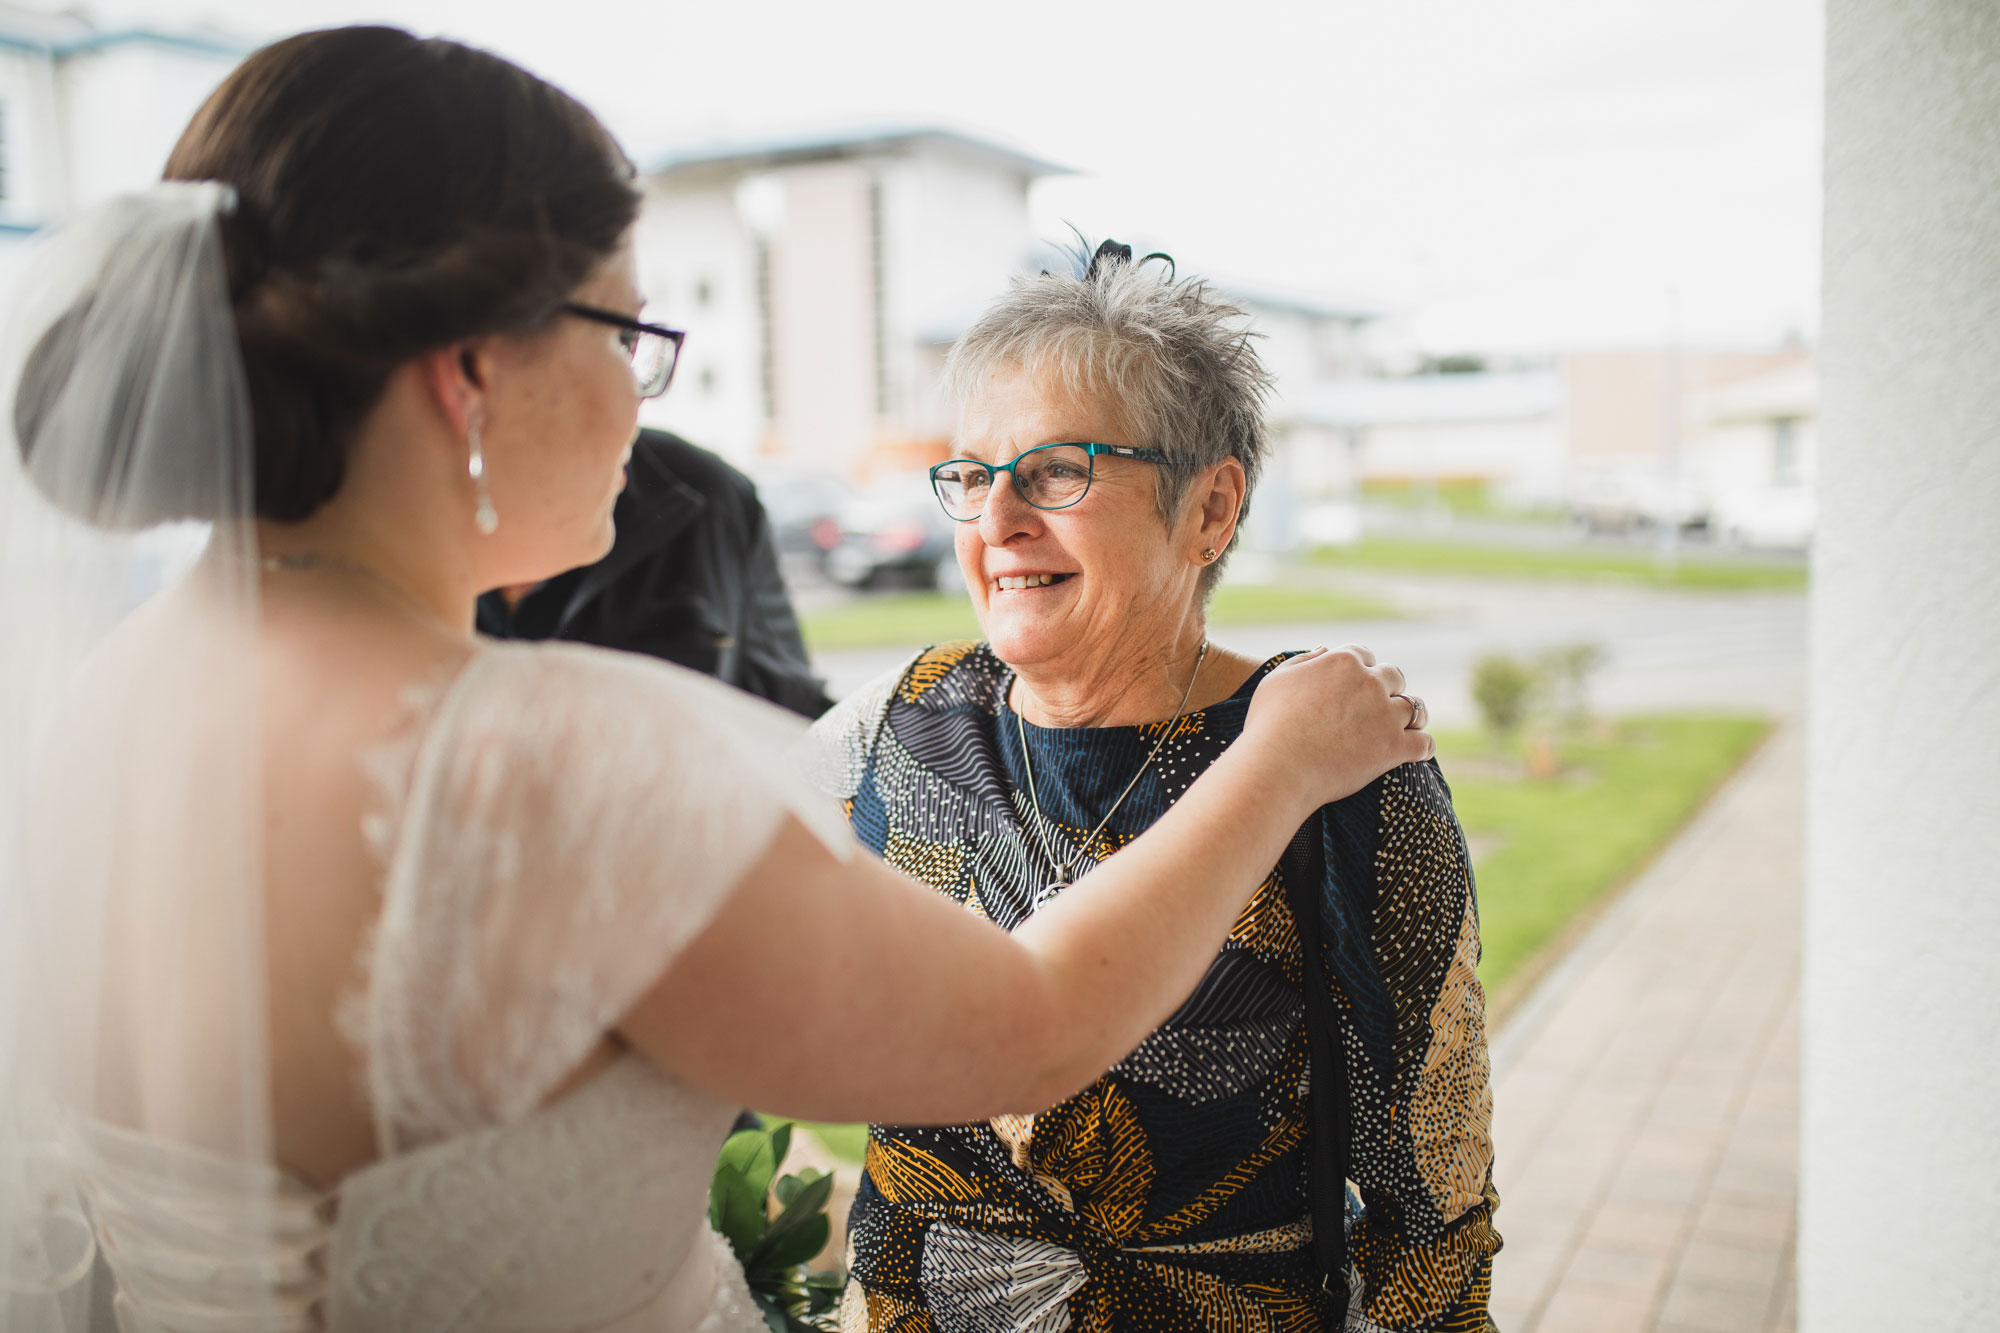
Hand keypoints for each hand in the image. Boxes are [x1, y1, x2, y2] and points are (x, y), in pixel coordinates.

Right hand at [1240, 644, 1434, 811]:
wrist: (1277, 767)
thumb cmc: (1269, 725)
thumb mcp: (1277, 681)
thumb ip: (1304, 661)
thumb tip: (1325, 650)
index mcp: (1343, 661)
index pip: (1364, 655)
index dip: (1361, 669)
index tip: (1355, 685)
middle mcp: (1370, 682)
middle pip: (1395, 677)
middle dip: (1389, 689)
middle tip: (1379, 708)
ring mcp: (1386, 715)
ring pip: (1416, 708)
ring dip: (1410, 716)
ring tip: (1404, 728)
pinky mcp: (1395, 747)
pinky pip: (1424, 743)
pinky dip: (1422, 747)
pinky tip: (1416, 753)